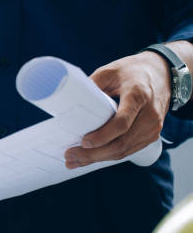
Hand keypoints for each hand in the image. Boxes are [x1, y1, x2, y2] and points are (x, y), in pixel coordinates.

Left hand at [64, 51, 170, 168]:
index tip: (84, 141)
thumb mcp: (110, 71)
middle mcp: (149, 114)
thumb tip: (69, 101)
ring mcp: (153, 127)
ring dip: (98, 158)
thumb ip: (92, 85)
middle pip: (121, 142)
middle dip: (93, 153)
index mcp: (138, 95)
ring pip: (124, 150)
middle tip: (69, 156)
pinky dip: (108, 156)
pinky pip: (128, 150)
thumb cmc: (132, 71)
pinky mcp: (151, 135)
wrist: (163, 73)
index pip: (122, 122)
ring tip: (74, 161)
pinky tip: (91, 158)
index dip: (102, 136)